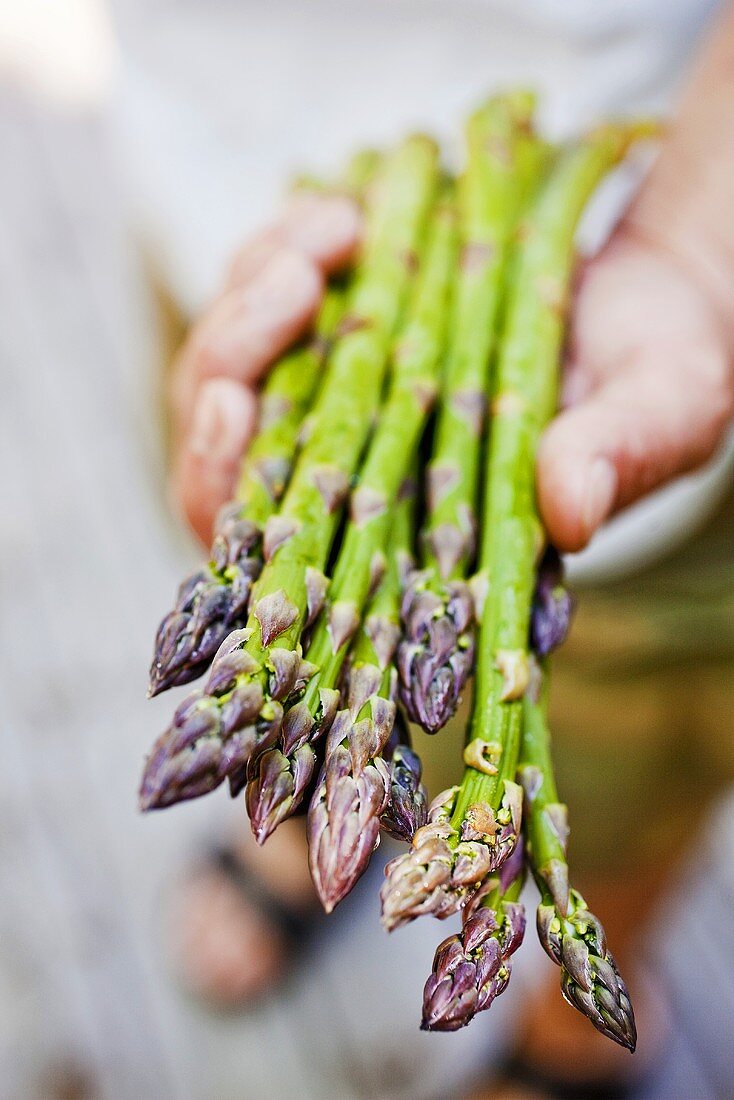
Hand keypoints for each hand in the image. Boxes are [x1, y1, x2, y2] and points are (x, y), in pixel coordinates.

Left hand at [169, 188, 732, 556]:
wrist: (653, 292)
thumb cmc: (659, 370)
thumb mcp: (659, 409)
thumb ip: (615, 457)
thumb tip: (570, 508)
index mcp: (414, 527)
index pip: (274, 542)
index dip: (224, 482)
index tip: (230, 406)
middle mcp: (360, 466)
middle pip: (221, 438)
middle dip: (227, 359)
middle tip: (296, 282)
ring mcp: (343, 388)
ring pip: (231, 354)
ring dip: (258, 284)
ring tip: (341, 228)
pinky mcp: (346, 317)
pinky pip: (268, 283)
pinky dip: (288, 241)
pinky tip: (343, 215)